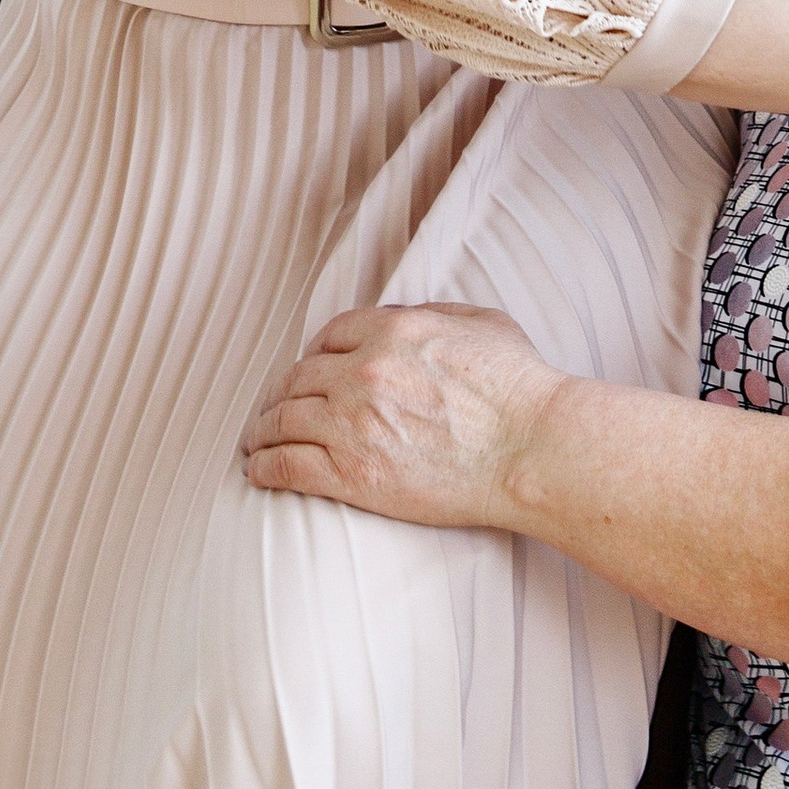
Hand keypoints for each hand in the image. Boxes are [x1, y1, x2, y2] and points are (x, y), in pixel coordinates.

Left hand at [240, 303, 561, 533]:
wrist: (532, 448)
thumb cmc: (520, 388)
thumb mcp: (482, 324)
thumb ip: (434, 314)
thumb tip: (405, 317)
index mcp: (392, 330)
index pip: (329, 337)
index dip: (313, 355)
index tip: (308, 371)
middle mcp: (363, 371)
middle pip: (299, 378)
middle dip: (281, 393)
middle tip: (274, 409)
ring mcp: (353, 424)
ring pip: (284, 420)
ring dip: (263, 430)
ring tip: (256, 442)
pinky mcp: (352, 474)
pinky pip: (287, 465)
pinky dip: (264, 466)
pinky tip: (258, 470)